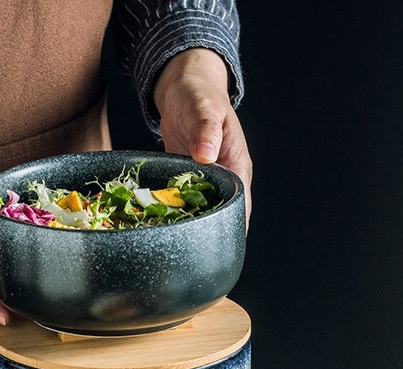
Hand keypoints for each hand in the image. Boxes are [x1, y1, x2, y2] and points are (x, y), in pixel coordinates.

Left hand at [153, 49, 252, 225]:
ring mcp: (205, 180)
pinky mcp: (186, 179)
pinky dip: (174, 209)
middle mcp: (224, 178)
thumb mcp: (204, 109)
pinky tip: (161, 220)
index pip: (241, 205)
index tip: (220, 242)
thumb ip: (206, 131)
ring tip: (175, 238)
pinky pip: (183, 200)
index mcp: (237, 167)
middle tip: (191, 247)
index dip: (233, 225)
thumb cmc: (200, 94)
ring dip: (190, 222)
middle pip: (222, 213)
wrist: (184, 86)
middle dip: (210, 230)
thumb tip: (206, 156)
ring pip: (202, 209)